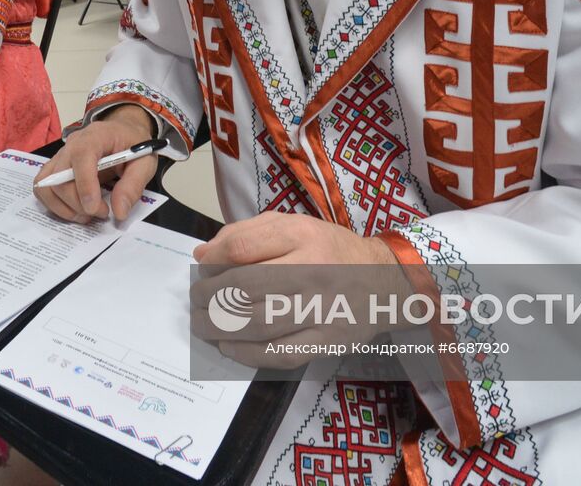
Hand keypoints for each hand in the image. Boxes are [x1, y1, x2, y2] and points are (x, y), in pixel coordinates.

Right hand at [33, 105, 156, 222]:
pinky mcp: (54, 168)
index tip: (97, 209)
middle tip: (102, 213)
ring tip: (87, 214)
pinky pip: (42, 188)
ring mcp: (60, 155)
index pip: (81, 157)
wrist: (123, 131)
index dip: (85, 186)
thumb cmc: (133, 144)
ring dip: (64, 208)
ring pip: (46, 186)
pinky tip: (74, 210)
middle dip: (79, 204)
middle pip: (60, 178)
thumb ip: (133, 185)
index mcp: (96, 136)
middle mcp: (71, 144)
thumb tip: (119, 212)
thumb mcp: (145, 162)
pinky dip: (54, 205)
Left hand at [190, 214, 405, 368]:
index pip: (243, 248)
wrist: (385, 280)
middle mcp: (314, 269)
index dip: (212, 261)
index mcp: (302, 235)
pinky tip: (229, 346)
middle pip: (246, 287)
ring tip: (202, 324)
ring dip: (220, 327)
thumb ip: (246, 234)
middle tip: (196, 300)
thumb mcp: (293, 226)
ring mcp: (323, 308)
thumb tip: (203, 256)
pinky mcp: (329, 341)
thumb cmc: (330, 250)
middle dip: (210, 297)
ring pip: (260, 323)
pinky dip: (248, 354)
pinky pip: (282, 353)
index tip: (202, 269)